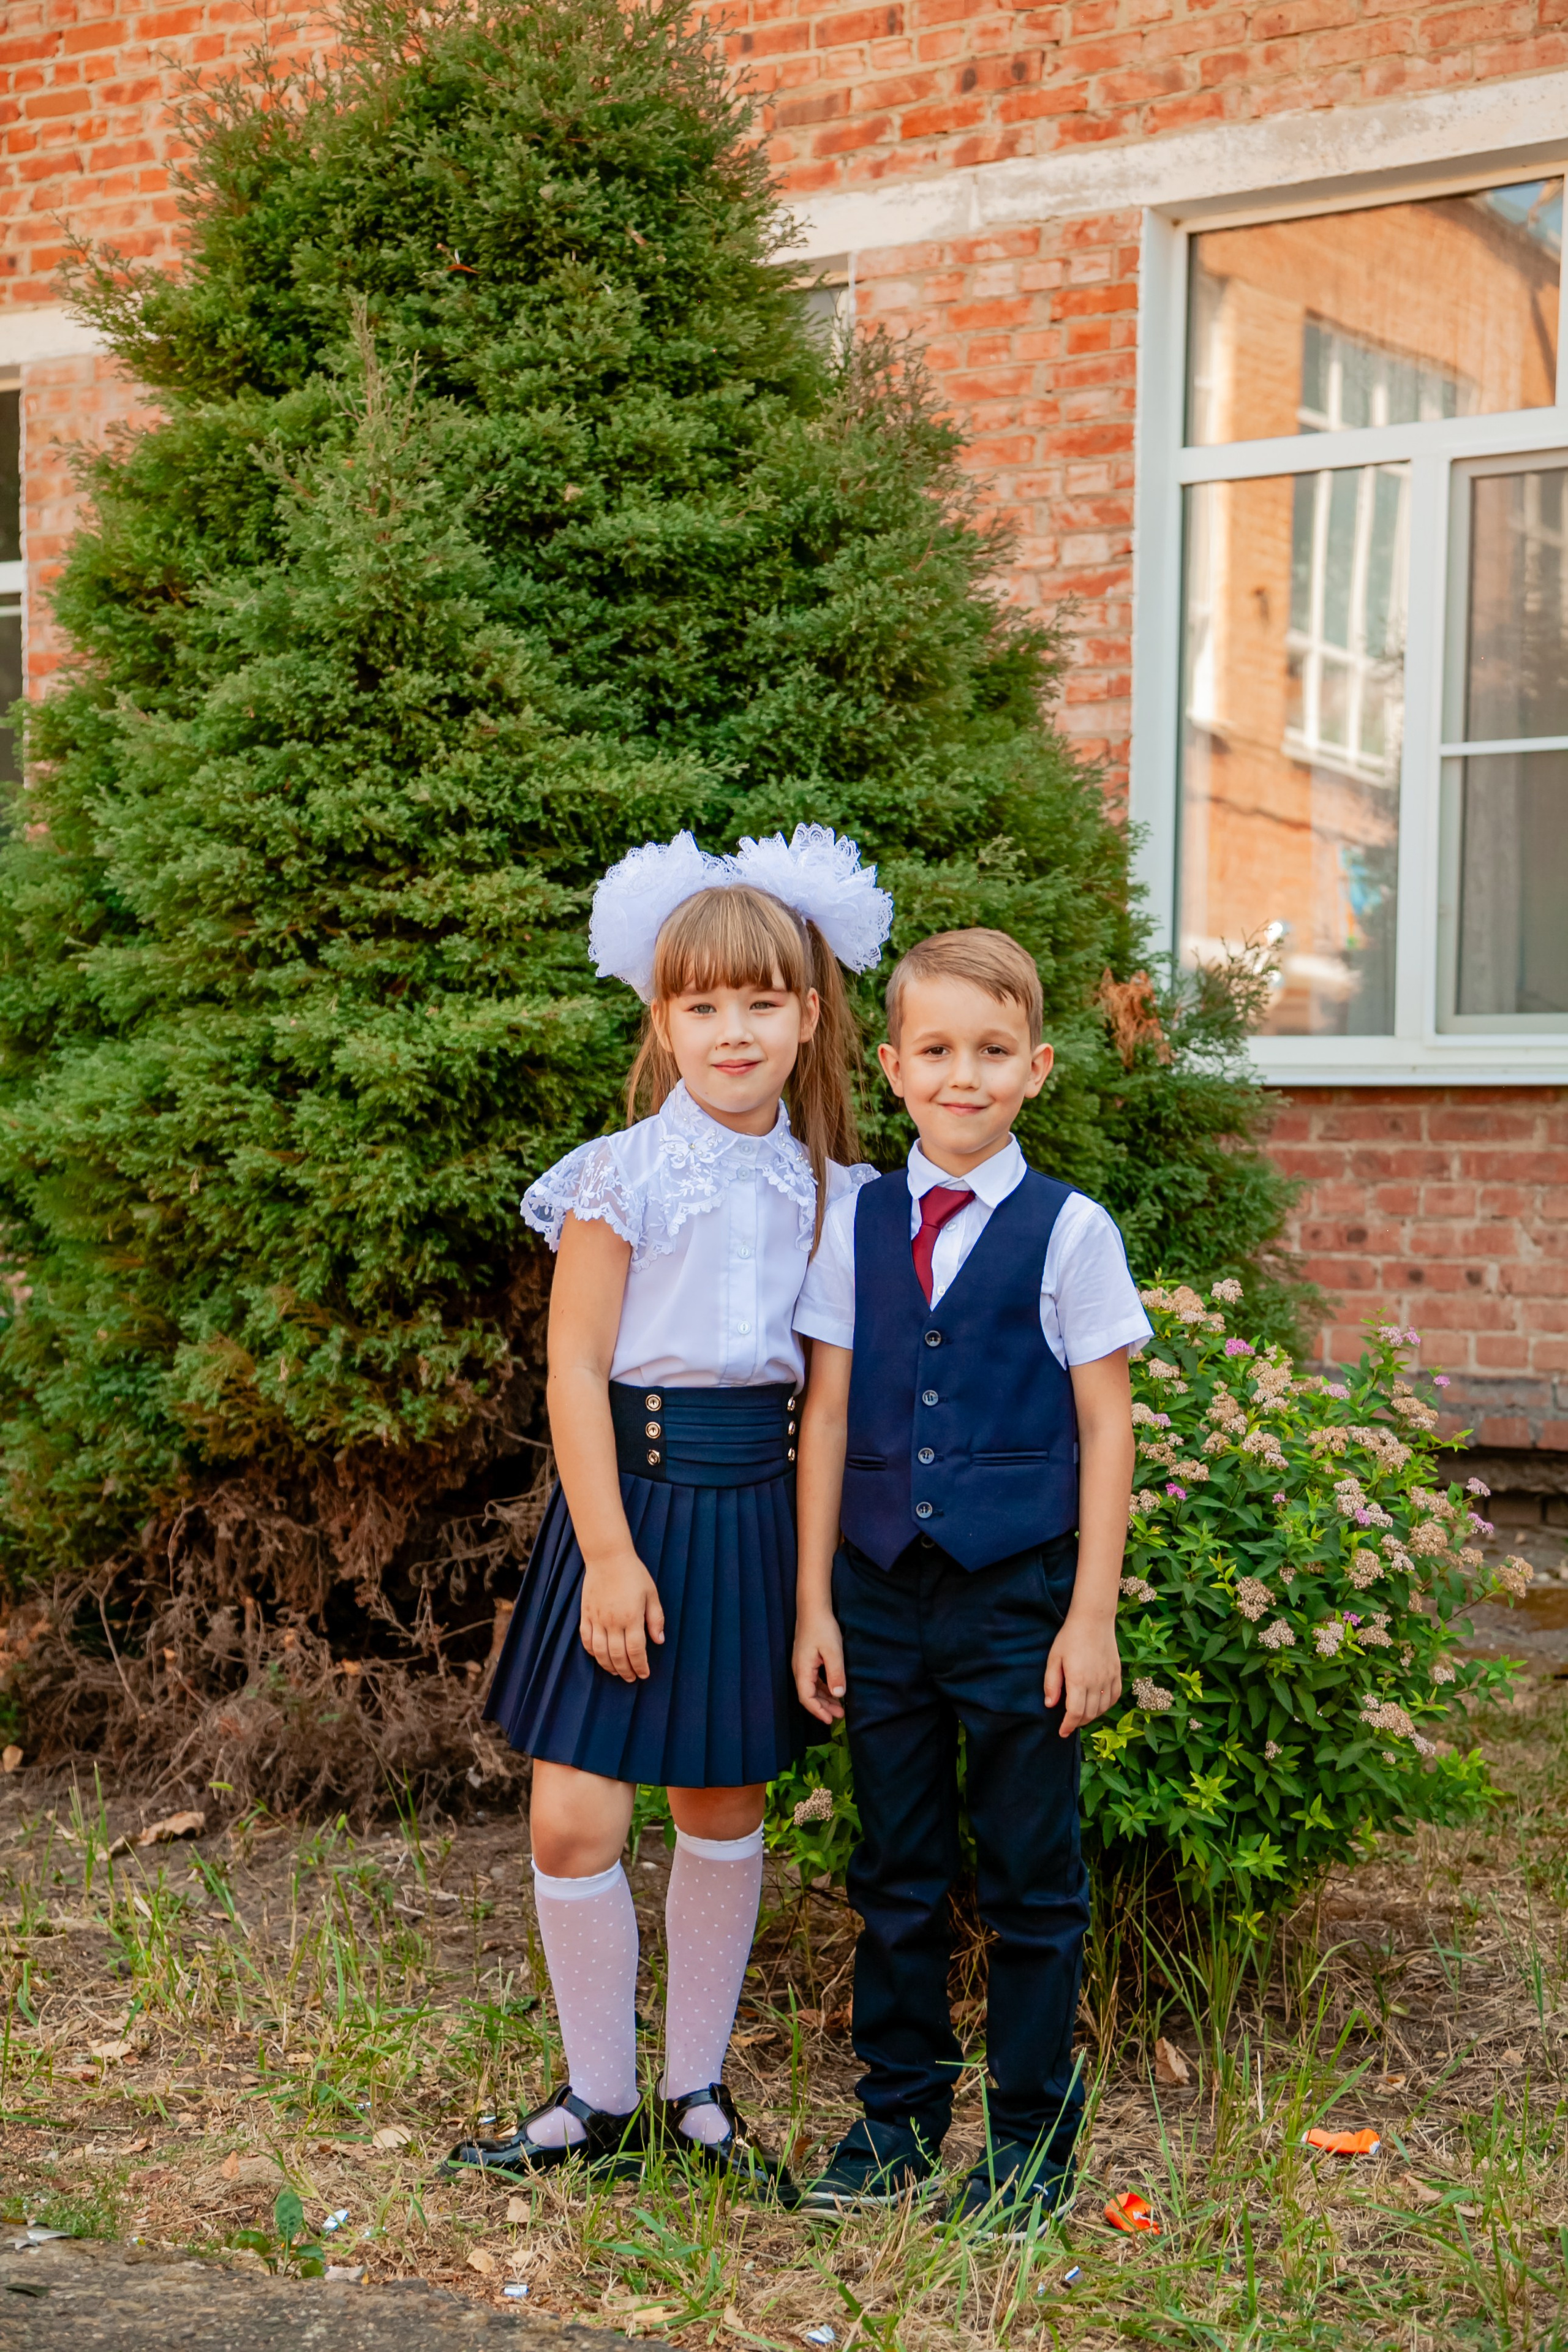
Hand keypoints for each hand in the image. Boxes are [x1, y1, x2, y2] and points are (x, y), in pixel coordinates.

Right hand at [580, 1551, 664, 1681]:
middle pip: (617, 1655)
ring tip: (617, 1672)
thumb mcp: (651, 1594)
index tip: (644, 1674)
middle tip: (631, 1678)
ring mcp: (596, 1619)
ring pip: (600, 1652)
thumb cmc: (633, 1574)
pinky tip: (600, 1657)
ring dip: (609, 1666)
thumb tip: (659, 1641)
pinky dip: (592, 1652)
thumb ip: (656, 1619)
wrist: (607, 1557)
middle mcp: (612, 1621)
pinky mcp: (585, 1614)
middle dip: (626, 1671)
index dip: (640, 1666)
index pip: (635, 1650)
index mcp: (631, 1617)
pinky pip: (586, 1639)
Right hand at [793, 1611, 846, 1725]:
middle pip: (808, 1695)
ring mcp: (802, 1664)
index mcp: (802, 1670)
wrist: (813, 1608)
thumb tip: (839, 1696)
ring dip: (824, 1698)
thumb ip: (835, 1674)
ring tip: (839, 1706)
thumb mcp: (833, 1651)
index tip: (830, 1720)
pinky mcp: (807, 1659)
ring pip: (811, 1688)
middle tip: (840, 1715)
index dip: (818, 1711)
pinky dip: (824, 1688)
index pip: (806, 1698)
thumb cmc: (822, 1628)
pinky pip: (814, 1680)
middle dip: (823, 1707)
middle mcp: (799, 1669)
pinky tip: (834, 1690)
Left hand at [1044, 1609, 1121, 1735]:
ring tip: (1081, 1715)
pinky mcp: (1117, 1673)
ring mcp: (1109, 1678)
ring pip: (1103, 1708)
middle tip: (1068, 1723)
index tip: (1062, 1732)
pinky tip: (1098, 1705)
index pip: (1075, 1713)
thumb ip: (1051, 1683)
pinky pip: (1115, 1697)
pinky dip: (1106, 1706)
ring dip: (1091, 1716)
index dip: (1068, 1726)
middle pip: (1089, 1714)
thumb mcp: (1054, 1658)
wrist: (1093, 1619)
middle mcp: (1096, 1682)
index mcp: (1079, 1680)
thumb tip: (1050, 1705)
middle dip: (1078, 1723)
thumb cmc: (1070, 1637)